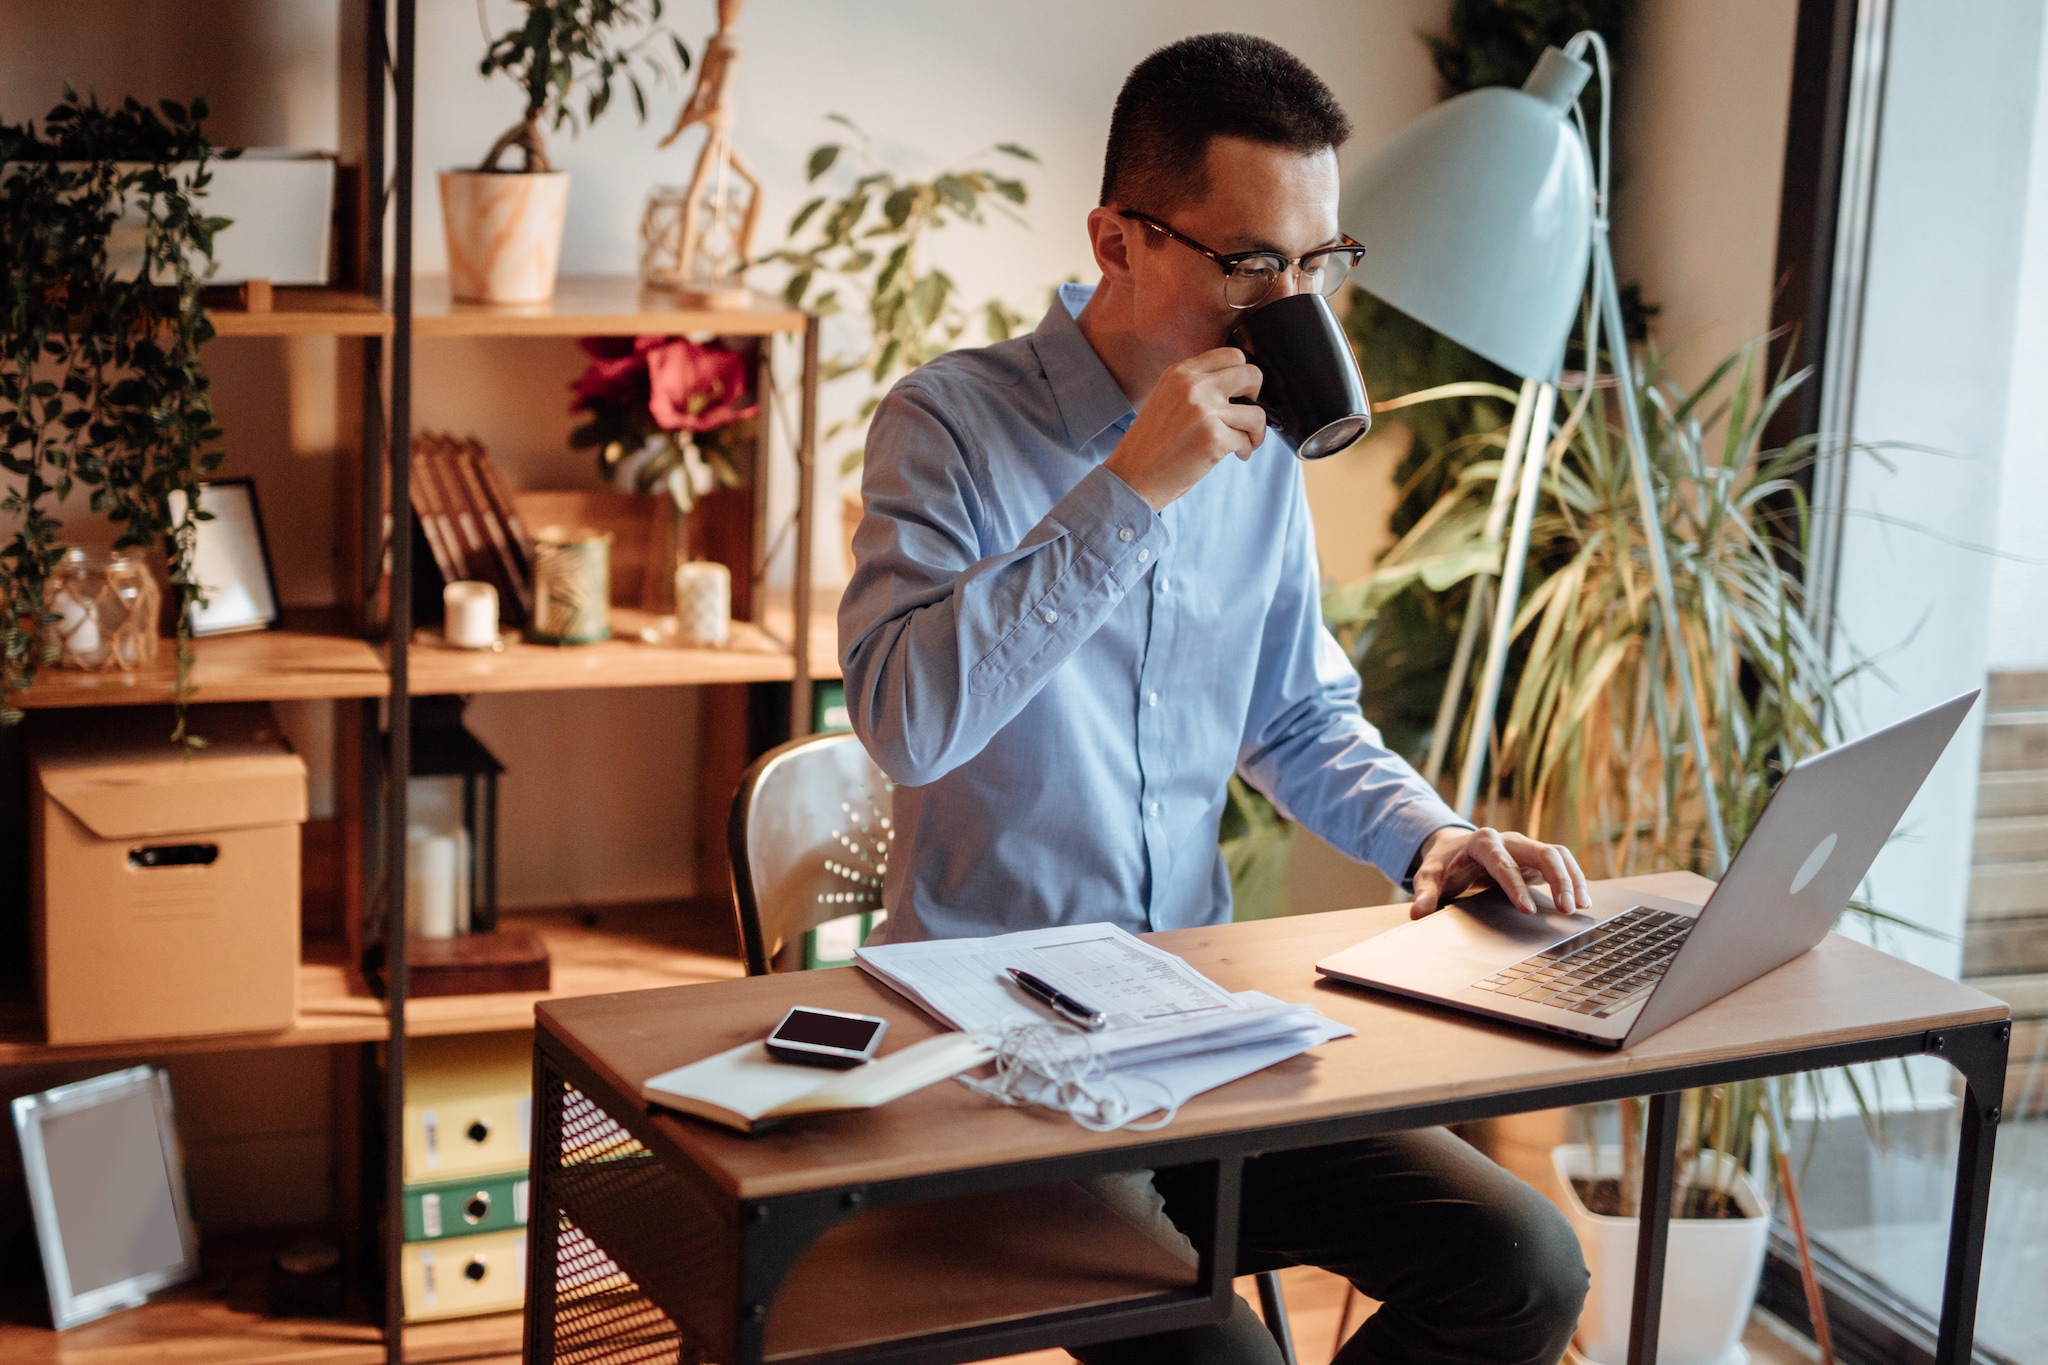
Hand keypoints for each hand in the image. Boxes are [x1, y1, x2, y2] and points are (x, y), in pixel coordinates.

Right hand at [1104, 348, 1266, 510]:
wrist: (1132, 477)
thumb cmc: (1150, 445)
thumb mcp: (1166, 398)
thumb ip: (1195, 386)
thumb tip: (1237, 387)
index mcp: (1181, 373)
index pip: (1232, 355)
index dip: (1243, 375)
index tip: (1241, 393)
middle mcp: (1194, 387)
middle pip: (1252, 375)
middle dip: (1256, 397)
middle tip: (1247, 414)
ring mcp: (1205, 412)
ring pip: (1257, 413)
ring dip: (1255, 431)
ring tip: (1243, 442)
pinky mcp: (1214, 439)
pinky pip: (1247, 441)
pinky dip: (1244, 450)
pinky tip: (1233, 455)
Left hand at [1408, 826, 1590, 919]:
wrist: (1453, 848)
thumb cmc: (1443, 864)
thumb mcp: (1430, 876)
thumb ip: (1425, 893)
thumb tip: (1418, 914)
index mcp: (1482, 842)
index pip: (1502, 862)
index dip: (1515, 885)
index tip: (1527, 910)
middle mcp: (1508, 839)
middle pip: (1542, 851)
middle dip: (1557, 879)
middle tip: (1567, 910)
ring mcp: (1525, 846)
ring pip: (1557, 854)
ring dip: (1572, 879)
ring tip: (1581, 907)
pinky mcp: (1536, 856)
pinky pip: (1562, 862)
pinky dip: (1575, 879)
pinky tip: (1583, 901)